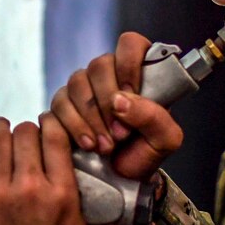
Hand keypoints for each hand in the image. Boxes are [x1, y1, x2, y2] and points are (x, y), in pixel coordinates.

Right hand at [50, 32, 183, 179]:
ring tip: (105, 146)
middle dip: (107, 101)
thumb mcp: (165, 139)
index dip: (128, 65)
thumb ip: (154, 116)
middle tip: (119, 134)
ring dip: (91, 117)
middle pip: (99, 64)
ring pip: (77, 82)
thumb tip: (121, 100)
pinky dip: (73, 126)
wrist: (122, 180)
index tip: (131, 93)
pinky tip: (88, 144)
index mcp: (139, 73)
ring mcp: (84, 88)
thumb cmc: (146, 153)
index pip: (130, 44)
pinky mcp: (63, 106)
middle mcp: (110, 75)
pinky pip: (59, 103)